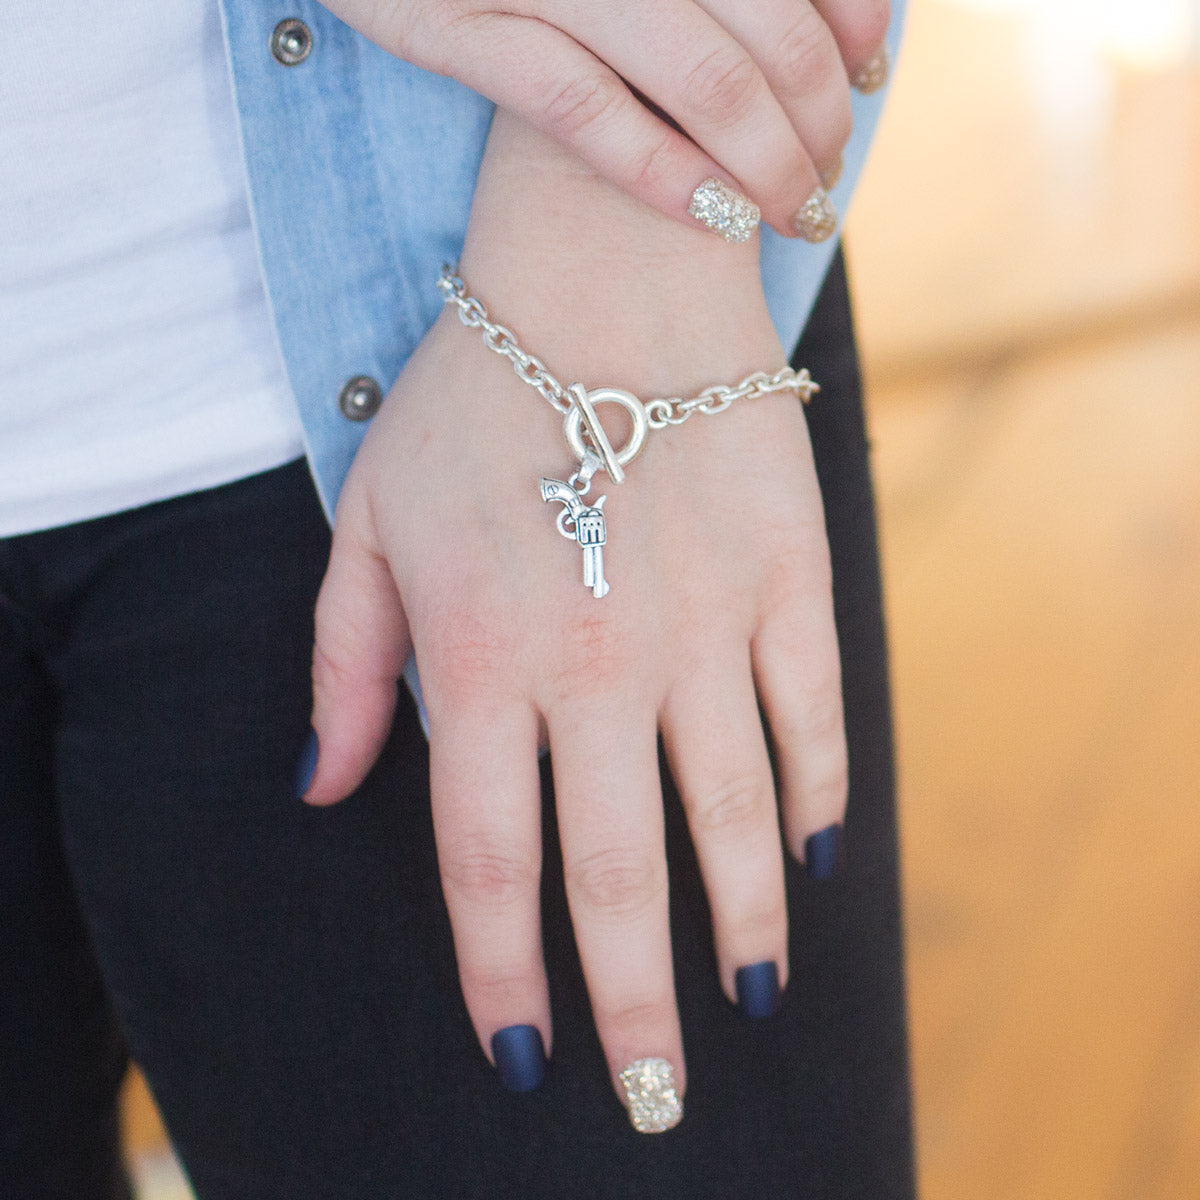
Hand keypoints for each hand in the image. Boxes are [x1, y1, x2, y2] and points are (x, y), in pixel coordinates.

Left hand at [299, 112, 847, 1124]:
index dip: (503, 973)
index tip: (520, 1052)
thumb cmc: (474, 399)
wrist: (603, 278)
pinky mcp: (789, 577)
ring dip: (745, 924)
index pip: (486, 861)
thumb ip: (345, 665)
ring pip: (735, 815)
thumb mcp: (367, 523)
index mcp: (481, 660)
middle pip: (619, 873)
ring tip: (752, 999)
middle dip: (634, 1004)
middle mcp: (597, 664)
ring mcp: (706, 624)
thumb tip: (322, 786)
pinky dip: (815, 797)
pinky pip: (812, 715)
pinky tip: (809, 857)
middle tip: (656, 1095)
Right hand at [318, 0, 890, 238]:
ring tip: (794, 214)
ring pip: (693, 74)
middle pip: (761, 30)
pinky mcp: (451, 23)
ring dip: (763, 163)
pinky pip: (578, 105)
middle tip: (826, 176)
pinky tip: (711, 216)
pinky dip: (657, 166)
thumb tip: (819, 14)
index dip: (849, 16)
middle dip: (817, 117)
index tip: (870, 73)